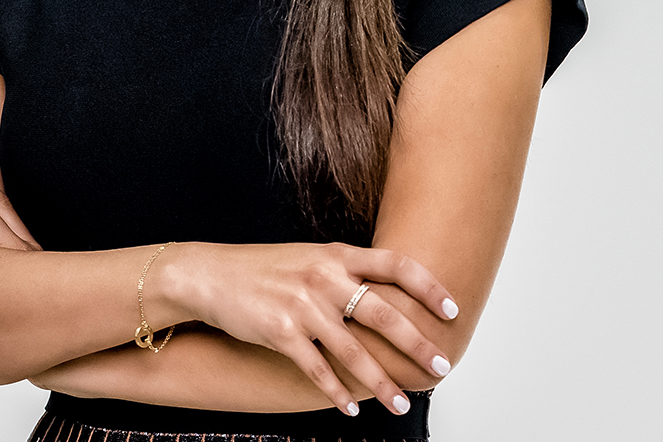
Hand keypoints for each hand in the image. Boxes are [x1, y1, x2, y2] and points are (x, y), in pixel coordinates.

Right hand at [163, 241, 457, 416]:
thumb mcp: (308, 257)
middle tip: (440, 365)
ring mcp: (301, 303)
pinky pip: (316, 369)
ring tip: (400, 404)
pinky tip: (350, 409)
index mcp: (335, 253)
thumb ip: (343, 272)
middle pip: (383, 312)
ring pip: (353, 350)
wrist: (210, 274)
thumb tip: (384, 296)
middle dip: (417, 344)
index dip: (427, 285)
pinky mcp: (280, 330)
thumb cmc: (263, 268)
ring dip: (380, 382)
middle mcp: (323, 275)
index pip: (394, 263)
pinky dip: (336, 392)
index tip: (452, 308)